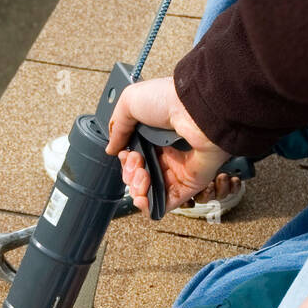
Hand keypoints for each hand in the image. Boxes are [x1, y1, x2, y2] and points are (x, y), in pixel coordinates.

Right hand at [104, 77, 229, 215]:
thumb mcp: (129, 102)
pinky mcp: (189, 183)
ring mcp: (178, 169)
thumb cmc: (168, 99)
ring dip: (137, 190)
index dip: (126, 162)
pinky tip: (142, 200)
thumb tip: (111, 149)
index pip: (133, 159)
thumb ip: (116, 127)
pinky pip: (167, 203)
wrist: (196, 108)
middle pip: (139, 178)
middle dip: (130, 176)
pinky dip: (151, 207)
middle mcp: (166, 153)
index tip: (126, 154)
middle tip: (136, 163)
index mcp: (154, 135)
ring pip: (150, 192)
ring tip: (141, 177)